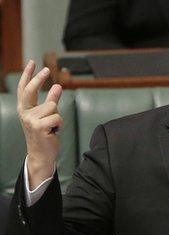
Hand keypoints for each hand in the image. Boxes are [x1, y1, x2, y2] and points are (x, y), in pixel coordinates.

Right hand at [17, 60, 62, 189]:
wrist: (41, 154)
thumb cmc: (45, 134)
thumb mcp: (47, 115)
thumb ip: (51, 100)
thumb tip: (58, 86)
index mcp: (24, 109)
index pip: (24, 89)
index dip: (28, 75)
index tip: (32, 62)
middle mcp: (24, 113)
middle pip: (31, 90)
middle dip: (39, 79)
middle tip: (47, 69)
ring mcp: (30, 120)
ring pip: (52, 106)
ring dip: (57, 116)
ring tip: (53, 126)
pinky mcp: (39, 127)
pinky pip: (57, 117)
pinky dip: (60, 124)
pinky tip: (54, 131)